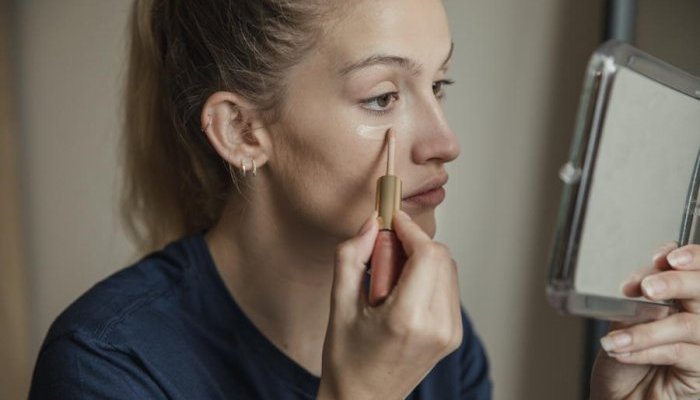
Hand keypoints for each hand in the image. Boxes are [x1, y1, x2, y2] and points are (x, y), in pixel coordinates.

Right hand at [317, 210, 461, 399]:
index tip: (392, 219)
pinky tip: (402, 292)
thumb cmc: (347, 358)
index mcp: (407, 319)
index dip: (410, 229)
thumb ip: (351, 257)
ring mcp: (450, 333)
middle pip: (441, 257)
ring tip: (390, 280)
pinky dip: (428, 277)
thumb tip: (370, 224)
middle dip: (413, 244)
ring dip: (422, 259)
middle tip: (384, 253)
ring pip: (448, 269)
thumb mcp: (338, 304)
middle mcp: (437, 326)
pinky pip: (448, 288)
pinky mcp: (453, 335)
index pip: (427, 254)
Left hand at [590, 243, 699, 398]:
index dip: (691, 257)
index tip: (664, 257)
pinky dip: (646, 350)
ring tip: (616, 338)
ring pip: (687, 324)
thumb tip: (646, 278)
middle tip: (647, 289)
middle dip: (675, 282)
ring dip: (646, 329)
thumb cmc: (624, 358)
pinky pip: (679, 352)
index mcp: (684, 298)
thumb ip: (640, 297)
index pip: (698, 269)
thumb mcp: (625, 319)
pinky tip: (622, 352)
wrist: (618, 397)